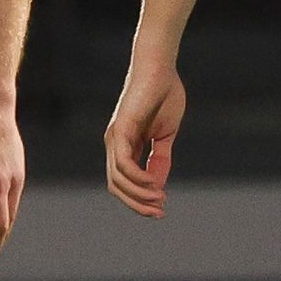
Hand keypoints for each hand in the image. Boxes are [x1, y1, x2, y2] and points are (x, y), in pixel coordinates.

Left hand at [103, 55, 186, 217]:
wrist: (160, 68)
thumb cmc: (164, 95)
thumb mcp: (165, 135)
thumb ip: (160, 158)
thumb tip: (158, 185)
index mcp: (125, 146)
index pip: (124, 183)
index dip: (140, 199)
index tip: (161, 207)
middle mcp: (115, 144)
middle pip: (117, 187)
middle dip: (138, 204)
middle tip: (159, 212)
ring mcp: (115, 138)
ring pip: (118, 180)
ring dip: (139, 195)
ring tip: (159, 199)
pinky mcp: (121, 129)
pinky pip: (123, 163)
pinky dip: (137, 178)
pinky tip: (154, 184)